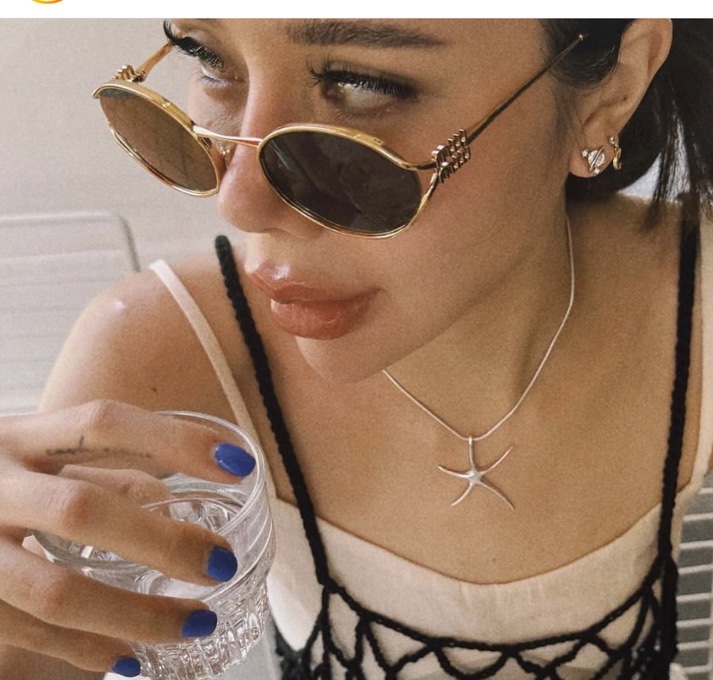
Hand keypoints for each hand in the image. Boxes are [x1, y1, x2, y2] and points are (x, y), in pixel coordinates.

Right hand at [0, 400, 255, 676]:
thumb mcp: (31, 461)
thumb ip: (97, 473)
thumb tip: (169, 495)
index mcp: (17, 438)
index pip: (105, 423)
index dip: (175, 441)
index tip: (239, 466)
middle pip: (84, 508)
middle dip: (164, 542)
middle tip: (220, 565)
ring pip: (55, 588)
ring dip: (135, 614)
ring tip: (194, 624)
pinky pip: (25, 634)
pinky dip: (84, 651)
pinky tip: (128, 660)